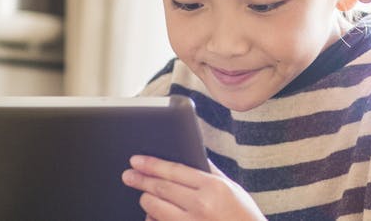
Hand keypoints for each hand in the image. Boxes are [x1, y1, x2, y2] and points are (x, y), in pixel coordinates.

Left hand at [123, 155, 264, 220]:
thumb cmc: (243, 215)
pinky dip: (153, 219)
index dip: (152, 164)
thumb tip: (191, 156)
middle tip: (128, 175)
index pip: (174, 171)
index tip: (136, 160)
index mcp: (214, 187)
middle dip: (141, 180)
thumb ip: (210, 172)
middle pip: (161, 189)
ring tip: (144, 196)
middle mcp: (201, 205)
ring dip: (146, 201)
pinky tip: (153, 215)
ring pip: (155, 209)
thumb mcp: (232, 188)